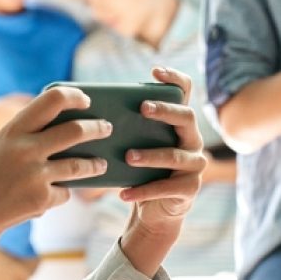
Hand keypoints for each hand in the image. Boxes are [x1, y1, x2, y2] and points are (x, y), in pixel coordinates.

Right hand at [0, 87, 111, 236]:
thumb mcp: (2, 148)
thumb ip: (30, 138)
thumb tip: (74, 132)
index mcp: (14, 130)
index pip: (52, 99)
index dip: (74, 96)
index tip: (87, 100)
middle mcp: (26, 149)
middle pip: (76, 131)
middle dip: (97, 128)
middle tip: (107, 128)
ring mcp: (35, 175)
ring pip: (80, 166)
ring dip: (95, 165)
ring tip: (101, 164)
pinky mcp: (41, 200)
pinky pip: (64, 194)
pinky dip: (60, 195)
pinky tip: (47, 197)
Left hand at [118, 66, 206, 244]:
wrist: (154, 209)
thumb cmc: (140, 170)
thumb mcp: (133, 145)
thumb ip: (124, 127)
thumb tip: (85, 112)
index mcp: (179, 124)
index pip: (185, 93)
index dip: (175, 78)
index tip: (155, 70)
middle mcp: (192, 140)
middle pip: (186, 117)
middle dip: (165, 111)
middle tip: (143, 108)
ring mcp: (194, 165)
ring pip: (175, 156)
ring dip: (150, 156)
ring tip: (128, 156)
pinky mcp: (189, 189)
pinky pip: (166, 188)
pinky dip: (143, 190)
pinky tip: (122, 192)